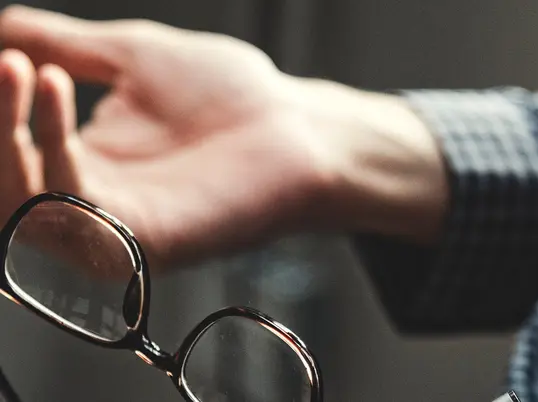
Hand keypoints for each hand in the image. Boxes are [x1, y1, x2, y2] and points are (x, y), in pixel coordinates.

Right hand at [0, 5, 448, 271]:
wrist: (300, 124)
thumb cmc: (229, 95)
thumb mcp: (129, 56)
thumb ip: (58, 44)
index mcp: (79, 163)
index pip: (6, 148)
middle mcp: (85, 203)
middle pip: (2, 180)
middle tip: (3, 63)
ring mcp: (110, 227)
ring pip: (18, 201)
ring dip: (3, 133)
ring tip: (18, 67)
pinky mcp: (140, 242)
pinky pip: (69, 209)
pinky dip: (48, 147)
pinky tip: (56, 86)